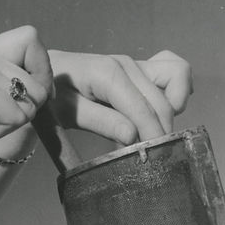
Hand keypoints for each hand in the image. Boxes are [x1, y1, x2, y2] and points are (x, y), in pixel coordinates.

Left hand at [47, 50, 192, 144]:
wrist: (47, 72)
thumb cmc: (54, 94)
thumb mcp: (68, 112)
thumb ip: (101, 122)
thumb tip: (132, 136)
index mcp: (108, 74)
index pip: (142, 109)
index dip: (152, 136)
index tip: (154, 160)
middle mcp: (127, 65)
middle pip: (161, 102)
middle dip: (161, 131)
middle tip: (150, 155)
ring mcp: (136, 64)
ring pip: (175, 80)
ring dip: (173, 109)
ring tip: (155, 131)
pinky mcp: (141, 68)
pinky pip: (173, 71)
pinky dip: (178, 88)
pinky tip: (169, 108)